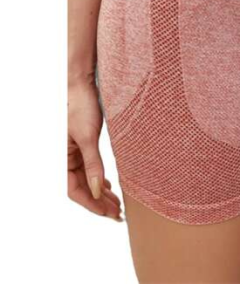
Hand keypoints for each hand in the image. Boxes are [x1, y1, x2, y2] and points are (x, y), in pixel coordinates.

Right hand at [68, 80, 122, 220]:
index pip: (74, 190)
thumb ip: (93, 164)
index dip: (92, 205)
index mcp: (60, 159)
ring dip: (100, 192)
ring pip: (86, 179)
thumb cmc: (80, 107)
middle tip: (118, 214)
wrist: (81, 85)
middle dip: (99, 202)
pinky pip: (88, 168)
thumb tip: (98, 191)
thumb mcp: (88, 137)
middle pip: (81, 188)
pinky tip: (108, 186)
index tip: (110, 214)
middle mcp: (64, 159)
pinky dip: (98, 179)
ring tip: (117, 203)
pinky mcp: (81, 146)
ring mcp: (72, 153)